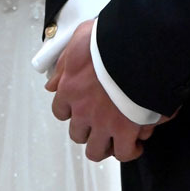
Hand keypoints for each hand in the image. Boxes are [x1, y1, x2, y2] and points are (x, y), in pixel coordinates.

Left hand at [46, 21, 157, 162]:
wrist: (138, 44)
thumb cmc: (111, 38)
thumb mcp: (80, 38)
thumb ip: (64, 63)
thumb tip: (51, 84)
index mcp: (69, 87)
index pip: (61, 111)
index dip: (72, 111)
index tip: (82, 108)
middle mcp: (82, 110)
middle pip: (78, 134)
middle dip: (89, 130)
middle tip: (103, 122)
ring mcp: (103, 123)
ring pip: (96, 150)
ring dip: (106, 144)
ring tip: (118, 136)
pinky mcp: (125, 130)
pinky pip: (123, 152)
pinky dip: (130, 150)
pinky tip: (136, 142)